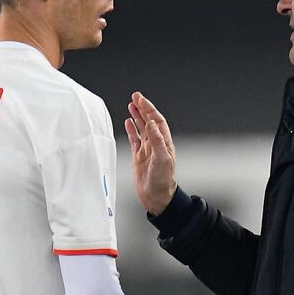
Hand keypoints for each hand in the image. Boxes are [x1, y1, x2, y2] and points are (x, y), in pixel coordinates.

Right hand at [124, 91, 176, 215]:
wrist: (157, 197)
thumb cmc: (163, 181)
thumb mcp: (162, 159)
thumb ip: (157, 140)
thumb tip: (151, 123)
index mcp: (164, 142)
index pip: (157, 120)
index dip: (149, 109)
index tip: (141, 100)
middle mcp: (156, 144)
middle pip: (149, 121)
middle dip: (142, 108)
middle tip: (135, 97)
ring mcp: (147, 150)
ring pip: (142, 129)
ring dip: (137, 117)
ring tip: (131, 105)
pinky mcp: (139, 157)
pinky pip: (135, 140)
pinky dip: (131, 130)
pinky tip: (128, 123)